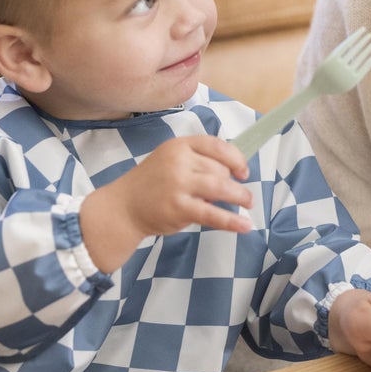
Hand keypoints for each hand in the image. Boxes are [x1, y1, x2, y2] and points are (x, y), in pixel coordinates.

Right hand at [81, 135, 252, 272]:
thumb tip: (233, 172)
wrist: (123, 207)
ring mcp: (178, 184)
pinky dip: (232, 221)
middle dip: (234, 183)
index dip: (236, 158)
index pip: (216, 145)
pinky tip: (244, 226)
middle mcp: (178, 161)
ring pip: (221, 187)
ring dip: (240, 197)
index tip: (243, 171)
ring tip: (247, 204)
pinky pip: (212, 214)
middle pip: (220, 168)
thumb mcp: (170, 161)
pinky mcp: (179, 208)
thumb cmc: (151, 184)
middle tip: (242, 195)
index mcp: (178, 146)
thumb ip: (196, 161)